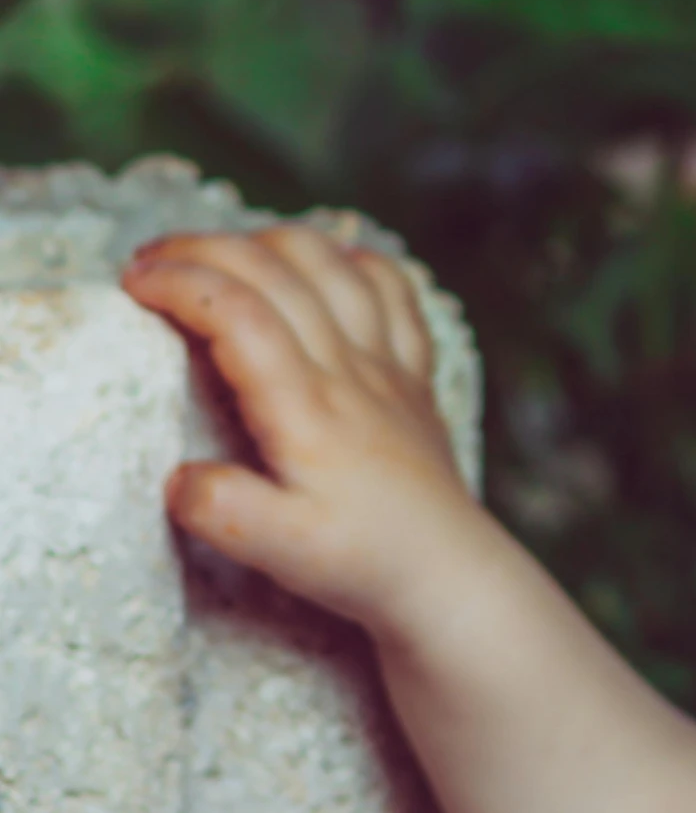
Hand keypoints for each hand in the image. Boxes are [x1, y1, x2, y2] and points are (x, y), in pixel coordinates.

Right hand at [123, 226, 500, 638]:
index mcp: (307, 405)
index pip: (239, 312)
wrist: (446, 571)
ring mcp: (388, 366)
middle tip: (148, 258)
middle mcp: (350, 370)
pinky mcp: (413, 376)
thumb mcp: (278, 551)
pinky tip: (337, 260)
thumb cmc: (360, 561)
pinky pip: (397, 296)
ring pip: (338, 269)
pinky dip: (362, 263)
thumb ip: (222, 510)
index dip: (182, 283)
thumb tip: (178, 475)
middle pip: (280, 272)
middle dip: (207, 248)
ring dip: (276, 242)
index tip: (131, 281)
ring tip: (223, 248)